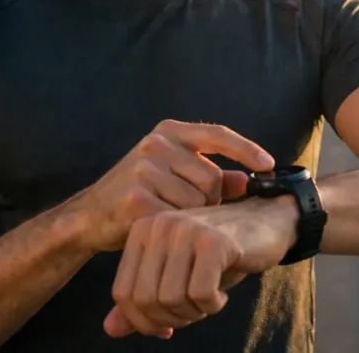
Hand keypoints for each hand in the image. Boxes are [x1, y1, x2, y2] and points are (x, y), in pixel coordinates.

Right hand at [64, 120, 275, 252]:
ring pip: (198, 201)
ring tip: (169, 215)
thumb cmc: (139, 195)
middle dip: (210, 199)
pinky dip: (176, 227)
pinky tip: (158, 224)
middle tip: (187, 208)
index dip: (246, 149)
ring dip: (192, 216)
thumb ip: (212, 176)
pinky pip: (179, 218)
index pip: (217, 134)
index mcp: (168, 132)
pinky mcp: (137, 198)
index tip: (269, 164)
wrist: (89, 217)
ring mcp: (145, 170)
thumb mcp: (174, 175)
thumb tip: (249, 180)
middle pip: (212, 177)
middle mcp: (156, 144)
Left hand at [103, 196, 299, 338]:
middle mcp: (160, 224)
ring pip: (171, 299)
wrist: (268, 222)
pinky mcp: (214, 241)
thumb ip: (144, 300)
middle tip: (194, 312)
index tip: (168, 322)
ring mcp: (187, 230)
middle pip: (145, 300)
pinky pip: (200, 294)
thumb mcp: (177, 277)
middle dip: (170, 319)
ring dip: (193, 313)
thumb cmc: (220, 252)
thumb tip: (110, 330)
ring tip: (208, 300)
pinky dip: (212, 305)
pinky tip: (222, 293)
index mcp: (143, 230)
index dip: (143, 320)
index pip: (123, 293)